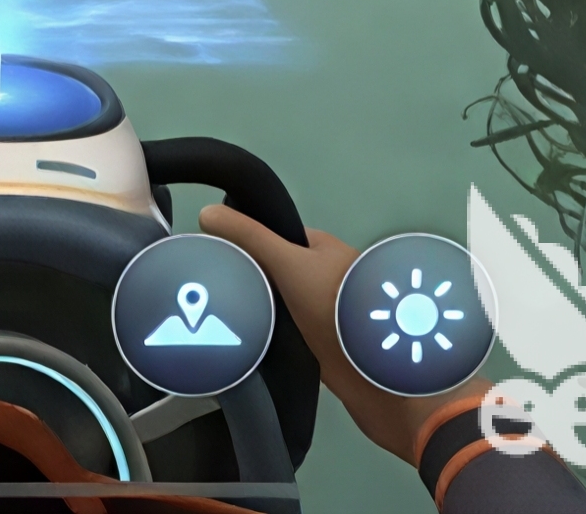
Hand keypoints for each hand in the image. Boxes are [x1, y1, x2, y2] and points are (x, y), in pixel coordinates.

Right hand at [199, 204, 488, 464]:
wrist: (381, 374)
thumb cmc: (337, 304)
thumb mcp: (289, 263)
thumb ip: (250, 238)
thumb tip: (205, 212)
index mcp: (325, 251)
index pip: (278, 236)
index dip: (248, 242)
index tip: (215, 256)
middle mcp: (329, 280)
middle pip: (280, 274)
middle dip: (253, 281)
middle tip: (213, 293)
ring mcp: (330, 318)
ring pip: (284, 309)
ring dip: (264, 315)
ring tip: (223, 323)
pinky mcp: (329, 353)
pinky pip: (292, 340)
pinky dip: (275, 342)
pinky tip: (249, 350)